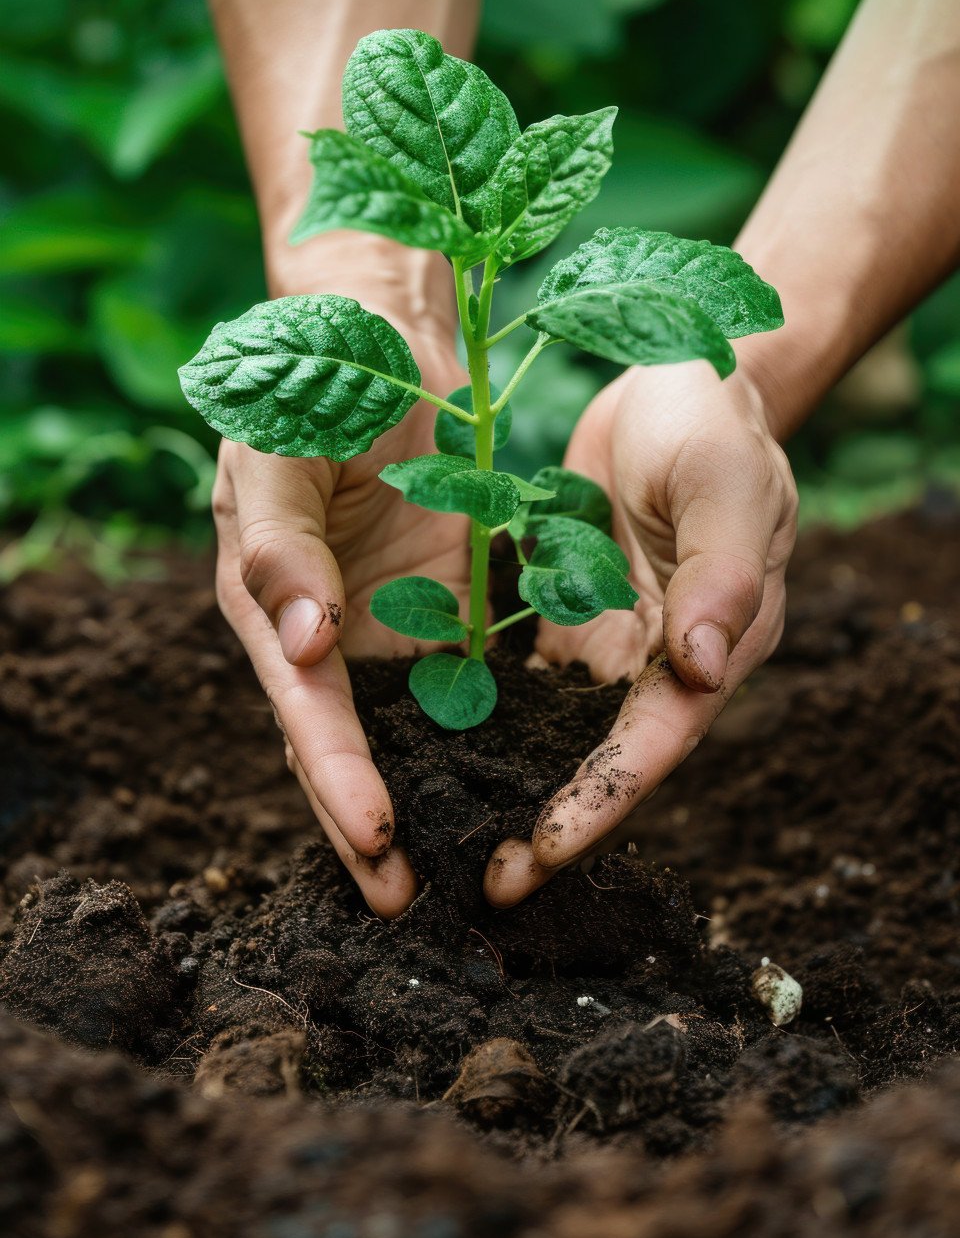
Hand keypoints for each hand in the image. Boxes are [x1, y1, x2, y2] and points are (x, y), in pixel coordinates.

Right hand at [214, 292, 465, 917]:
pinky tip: (515, 783)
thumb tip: (300, 641)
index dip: (335, 775)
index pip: (304, 709)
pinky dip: (483, 738)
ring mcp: (388, 626)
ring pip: (408, 733)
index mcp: (272, 604)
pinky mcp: (446, 610)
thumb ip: (281, 546)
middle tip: (406, 900)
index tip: (376, 834)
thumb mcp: (278, 456)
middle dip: (371, 824)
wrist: (385, 337)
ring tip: (467, 868)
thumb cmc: (312, 382)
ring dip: (432, 799)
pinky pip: (466, 685)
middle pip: (347, 746)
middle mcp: (329, 633)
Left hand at [484, 360, 797, 906]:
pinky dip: (483, 716)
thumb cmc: (711, 421)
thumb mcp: (724, 483)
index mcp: (711, 641)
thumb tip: (698, 665)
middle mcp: (659, 659)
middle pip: (602, 758)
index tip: (540, 852)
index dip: (602, 801)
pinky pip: (521, 676)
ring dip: (507, 782)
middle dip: (547, 822)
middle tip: (481, 883)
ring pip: (555, 731)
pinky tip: (424, 746)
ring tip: (439, 835)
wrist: (674, 375)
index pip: (656, 740)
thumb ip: (720, 573)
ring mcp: (610, 640)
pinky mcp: (566, 614)